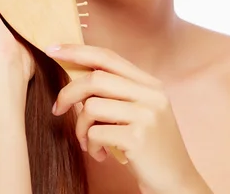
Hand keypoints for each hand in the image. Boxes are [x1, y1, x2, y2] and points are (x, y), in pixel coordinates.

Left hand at [46, 44, 210, 193]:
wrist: (176, 179)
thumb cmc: (152, 147)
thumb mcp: (142, 112)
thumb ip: (118, 93)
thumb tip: (77, 79)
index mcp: (151, 84)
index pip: (109, 57)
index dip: (78, 51)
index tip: (53, 50)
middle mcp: (151, 95)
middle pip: (96, 79)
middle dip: (68, 92)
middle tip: (58, 109)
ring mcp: (146, 115)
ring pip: (91, 106)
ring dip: (81, 127)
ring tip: (88, 141)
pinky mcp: (138, 138)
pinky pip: (96, 132)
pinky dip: (91, 145)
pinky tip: (101, 154)